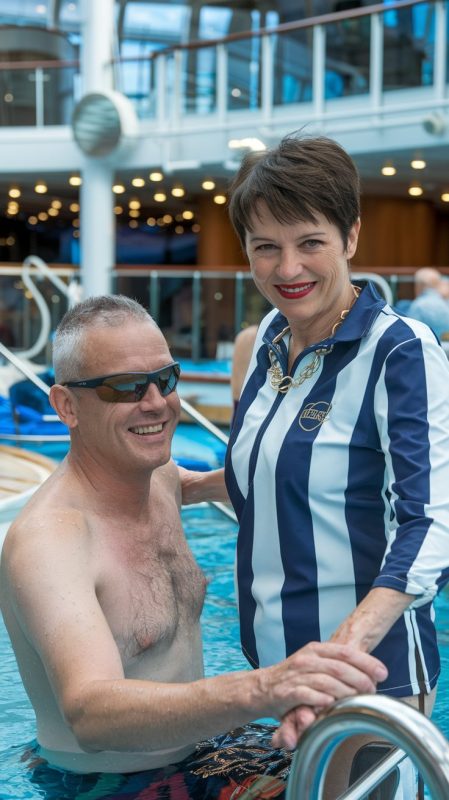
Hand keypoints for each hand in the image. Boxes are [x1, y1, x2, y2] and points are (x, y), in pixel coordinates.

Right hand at [258, 642, 386, 748]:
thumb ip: (337, 665)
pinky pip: (309, 695)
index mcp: (315, 649)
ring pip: (327, 681)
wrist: (263, 688)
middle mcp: (306, 659)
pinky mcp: (288, 692)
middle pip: (340, 667)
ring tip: (357, 700)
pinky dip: (324, 700)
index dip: (366, 662)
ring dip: (346, 692)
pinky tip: (333, 704)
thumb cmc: (294, 677)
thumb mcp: (315, 664)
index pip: (345, 651)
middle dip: (360, 679)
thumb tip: (369, 673)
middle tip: (372, 691)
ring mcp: (296, 675)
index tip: (383, 672)